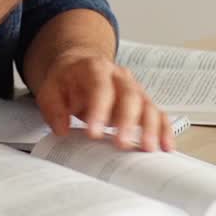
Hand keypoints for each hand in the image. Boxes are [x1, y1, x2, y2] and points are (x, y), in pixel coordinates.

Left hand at [34, 51, 173, 151]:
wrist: (80, 66)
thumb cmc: (67, 80)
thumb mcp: (50, 89)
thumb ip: (53, 108)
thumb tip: (62, 128)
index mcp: (95, 69)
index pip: (100, 87)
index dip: (99, 109)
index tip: (93, 133)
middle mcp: (120, 76)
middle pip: (129, 95)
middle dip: (127, 121)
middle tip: (121, 144)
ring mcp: (134, 89)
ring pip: (148, 105)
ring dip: (150, 127)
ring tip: (148, 148)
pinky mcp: (143, 102)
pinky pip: (158, 114)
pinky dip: (164, 129)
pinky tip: (166, 146)